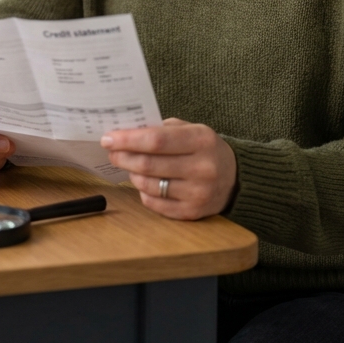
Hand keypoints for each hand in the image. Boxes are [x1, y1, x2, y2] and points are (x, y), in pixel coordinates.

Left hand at [101, 118, 237, 219]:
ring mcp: (198, 193)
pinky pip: (154, 203)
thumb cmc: (205, 149)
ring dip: (132, 173)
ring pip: (148, 185)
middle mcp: (202, 168)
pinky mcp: (192, 213)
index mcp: (201, 140)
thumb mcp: (191, 129)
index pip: (156, 140)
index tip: (109, 138)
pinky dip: (143, 192)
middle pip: (149, 164)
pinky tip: (145, 181)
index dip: (128, 140)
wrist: (235, 178)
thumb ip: (161, 129)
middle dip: (123, 156)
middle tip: (111, 151)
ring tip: (130, 165)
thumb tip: (125, 132)